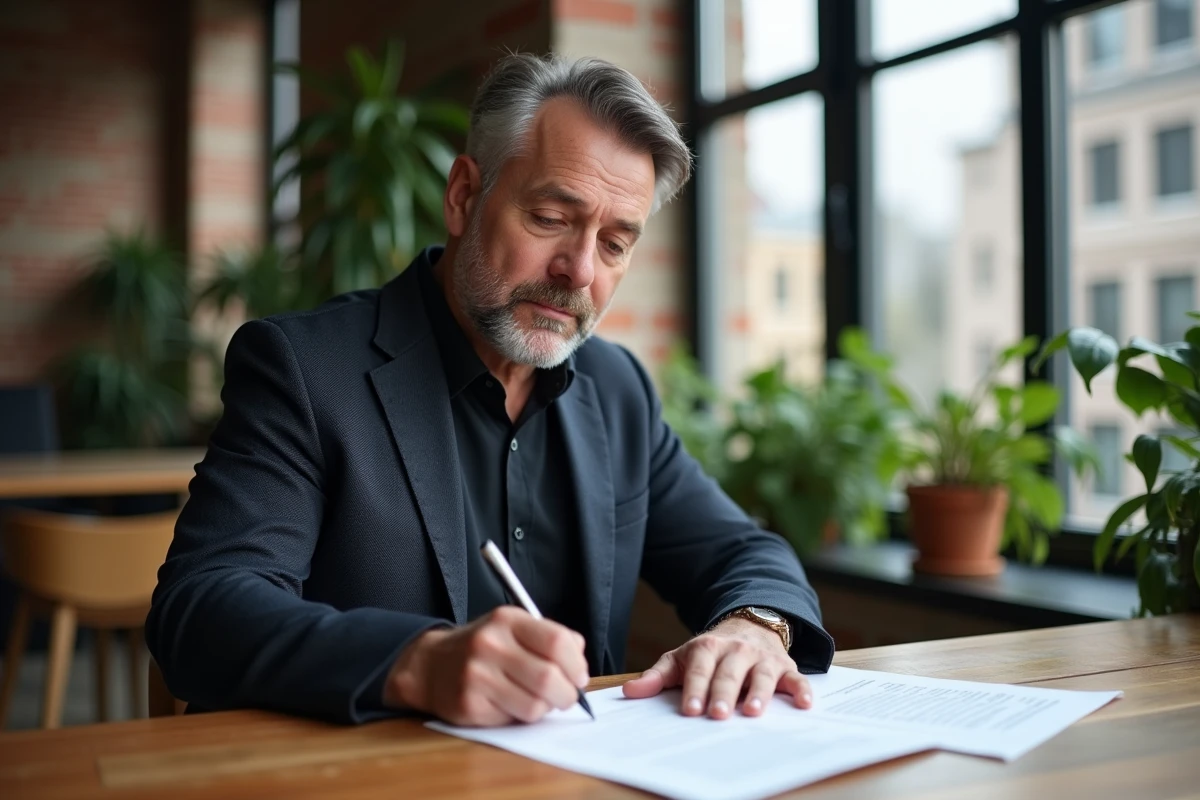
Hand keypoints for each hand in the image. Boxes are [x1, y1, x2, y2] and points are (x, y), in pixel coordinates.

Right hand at [383, 606, 588, 726]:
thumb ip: (550, 638)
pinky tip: (511, 705)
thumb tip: (580, 663)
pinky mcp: (469, 705)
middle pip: (548, 678)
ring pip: (535, 705)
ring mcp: (476, 675)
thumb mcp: (513, 628)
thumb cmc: (484, 649)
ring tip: (537, 700)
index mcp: (507, 620)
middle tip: (566, 696)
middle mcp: (490, 644)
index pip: (557, 641)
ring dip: (545, 708)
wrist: (431, 665)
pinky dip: (522, 717)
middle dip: (567, 694)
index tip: (579, 676)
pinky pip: (513, 719)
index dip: (576, 664)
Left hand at [622, 616, 811, 718]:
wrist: (748, 625)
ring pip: (761, 675)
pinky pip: (795, 678)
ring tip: (753, 711)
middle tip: (718, 714)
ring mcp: (761, 658)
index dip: (695, 689)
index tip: (690, 709)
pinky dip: (802, 690)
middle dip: (723, 693)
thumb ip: (658, 676)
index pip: (699, 669)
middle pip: (728, 674)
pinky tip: (804, 704)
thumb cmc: (710, 652)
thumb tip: (630, 692)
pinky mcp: (784, 667)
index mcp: (707, 647)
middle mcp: (736, 650)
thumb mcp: (681, 658)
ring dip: (758, 692)